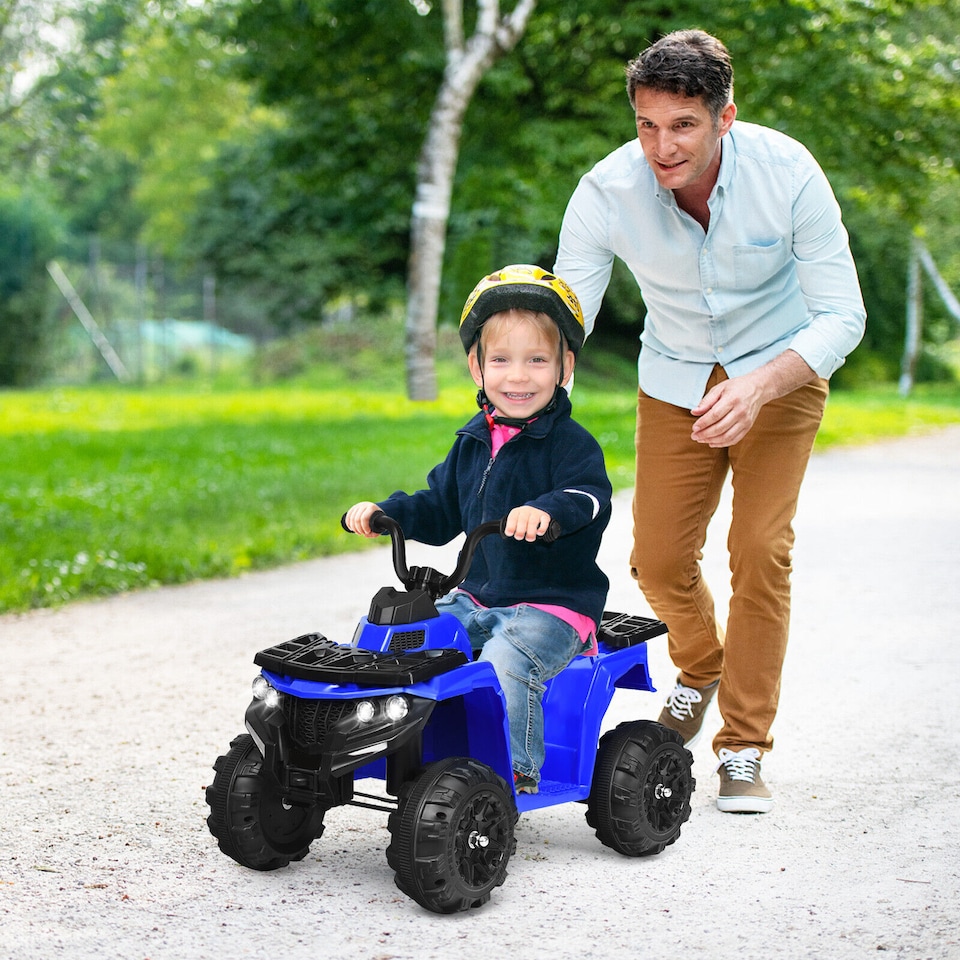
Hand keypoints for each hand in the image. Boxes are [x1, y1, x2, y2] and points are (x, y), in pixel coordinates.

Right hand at [343, 501, 382, 537]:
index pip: (364, 518)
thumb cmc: (377, 520)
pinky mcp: (353, 508)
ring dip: (354, 528)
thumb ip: (375, 533)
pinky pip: (348, 517)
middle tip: (362, 533)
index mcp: (372, 507)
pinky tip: (351, 528)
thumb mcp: (380, 526)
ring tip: (358, 532)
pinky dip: (348, 524)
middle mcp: (364, 505)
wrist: (375, 511)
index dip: (364, 527)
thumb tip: (366, 535)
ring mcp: (357, 506)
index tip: (367, 531)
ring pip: (351, 518)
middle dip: (359, 529)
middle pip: (357, 519)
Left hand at [503, 506, 552, 541]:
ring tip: (529, 539)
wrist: (537, 509)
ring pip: (533, 521)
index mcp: (517, 512)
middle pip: (523, 520)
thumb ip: (512, 527)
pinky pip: (544, 521)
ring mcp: (536, 513)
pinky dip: (542, 527)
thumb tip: (508, 534)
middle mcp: (526, 511)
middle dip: (520, 529)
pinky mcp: (545, 516)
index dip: (510, 526)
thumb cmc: (523, 519)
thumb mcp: (516, 520)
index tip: (509, 533)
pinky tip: (539, 533)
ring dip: (531, 531)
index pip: (512, 518)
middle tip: (519, 537)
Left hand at [691, 351, 816, 447]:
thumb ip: (706, 401)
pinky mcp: (748, 426)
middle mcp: (740, 411)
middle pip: (720, 428)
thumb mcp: (720, 388)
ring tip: (701, 440)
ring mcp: (746, 420)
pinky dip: (722, 443)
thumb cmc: (736, 387)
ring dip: (712, 440)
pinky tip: (712, 443)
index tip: (694, 428)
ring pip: (727, 436)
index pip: (715, 415)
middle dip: (705, 434)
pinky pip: (735, 439)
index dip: (703, 423)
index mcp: (732, 399)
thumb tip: (694, 412)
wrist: (758, 388)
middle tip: (694, 436)